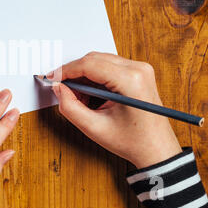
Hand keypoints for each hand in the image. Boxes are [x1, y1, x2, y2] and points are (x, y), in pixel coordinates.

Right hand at [48, 52, 181, 168]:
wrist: (156, 149)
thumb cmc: (132, 141)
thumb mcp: (94, 128)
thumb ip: (70, 107)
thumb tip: (58, 88)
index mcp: (130, 80)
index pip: (89, 65)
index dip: (66, 70)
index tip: (51, 78)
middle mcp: (138, 69)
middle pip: (94, 59)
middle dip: (74, 73)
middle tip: (64, 91)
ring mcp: (141, 68)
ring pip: (100, 60)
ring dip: (84, 76)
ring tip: (80, 98)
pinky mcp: (139, 72)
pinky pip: (109, 65)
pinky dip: (95, 77)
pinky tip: (91, 95)